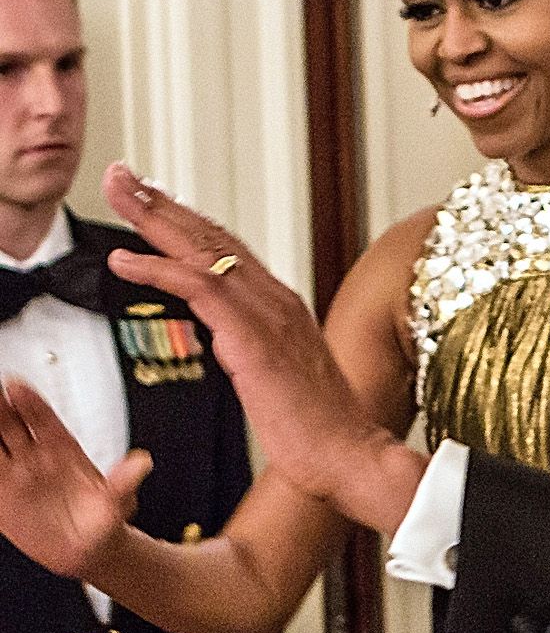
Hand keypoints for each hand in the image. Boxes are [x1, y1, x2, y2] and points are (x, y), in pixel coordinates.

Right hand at [0, 380, 151, 578]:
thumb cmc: (103, 519)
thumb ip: (123, 482)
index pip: (42, 418)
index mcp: (61, 448)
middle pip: (7, 422)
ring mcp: (14, 472)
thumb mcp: (117, 502)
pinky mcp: (1, 493)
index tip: (16, 386)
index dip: (29, 402)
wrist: (88, 549)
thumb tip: (142, 463)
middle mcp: (34, 455)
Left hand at [100, 166, 426, 531]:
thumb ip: (255, 351)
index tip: (154, 201)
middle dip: (163, 202)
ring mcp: (267, 313)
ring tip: (119, 191)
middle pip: (212, 235)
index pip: (229, 250)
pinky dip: (157, 268)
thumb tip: (233, 344)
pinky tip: (124, 260)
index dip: (188, 222)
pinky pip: (198, 287)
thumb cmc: (318, 433)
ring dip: (153, 217)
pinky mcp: (253, 336)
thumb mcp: (280, 381)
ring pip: (202, 249)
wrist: (347, 456)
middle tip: (124, 176)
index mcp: (283, 307)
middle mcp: (276, 299)